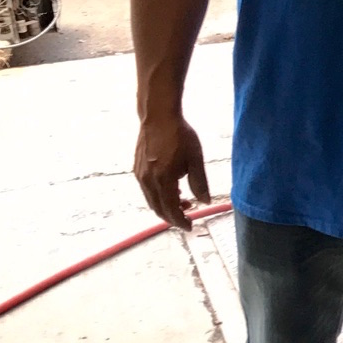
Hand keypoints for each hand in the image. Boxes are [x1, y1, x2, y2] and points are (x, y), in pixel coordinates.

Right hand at [134, 110, 209, 229]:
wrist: (158, 116)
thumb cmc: (179, 135)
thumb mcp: (196, 159)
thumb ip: (200, 183)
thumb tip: (205, 202)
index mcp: (163, 179)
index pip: (171, 210)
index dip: (180, 221)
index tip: (190, 226)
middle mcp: (147, 180)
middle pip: (159, 209)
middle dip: (173, 217)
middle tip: (188, 218)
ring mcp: (140, 175)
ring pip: (152, 201)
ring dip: (166, 207)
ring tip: (184, 201)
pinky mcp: (137, 169)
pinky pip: (147, 191)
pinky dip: (159, 196)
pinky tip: (172, 189)